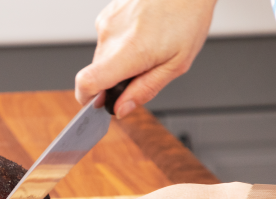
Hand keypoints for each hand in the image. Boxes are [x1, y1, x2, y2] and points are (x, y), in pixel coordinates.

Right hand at [76, 0, 216, 117]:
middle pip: (98, 73)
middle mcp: (111, 35)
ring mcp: (107, 22)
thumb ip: (145, 90)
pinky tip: (144, 32)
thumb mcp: (176, 64)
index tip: (99, 105)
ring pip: (104, 56)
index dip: (88, 100)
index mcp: (128, 51)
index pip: (87, 83)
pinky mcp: (108, 13)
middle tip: (144, 69)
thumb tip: (121, 109)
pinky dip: (122, 42)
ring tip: (148, 45)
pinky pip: (108, 39)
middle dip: (115, 80)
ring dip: (121, 60)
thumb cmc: (187, 18)